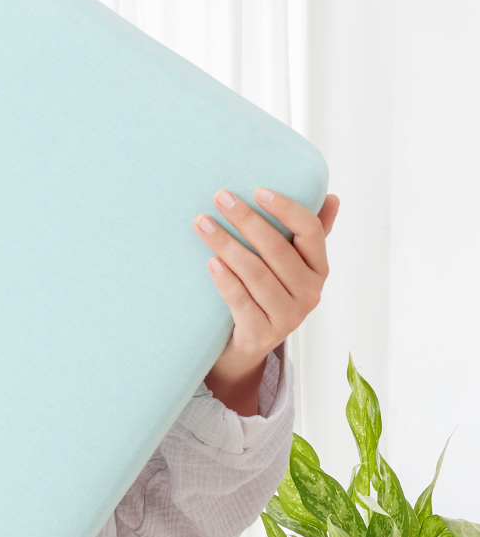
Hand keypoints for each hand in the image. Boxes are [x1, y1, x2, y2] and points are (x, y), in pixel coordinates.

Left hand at [193, 188, 340, 415]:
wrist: (247, 345)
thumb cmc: (268, 293)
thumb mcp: (291, 264)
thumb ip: (309, 233)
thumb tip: (333, 197)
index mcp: (318, 269)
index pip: (311, 231)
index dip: (286, 209)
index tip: (257, 190)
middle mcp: (309, 293)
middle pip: (277, 249)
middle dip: (246, 220)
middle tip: (220, 197)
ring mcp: (287, 317)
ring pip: (256, 273)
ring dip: (227, 245)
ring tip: (202, 223)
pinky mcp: (262, 335)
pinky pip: (242, 302)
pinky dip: (226, 281)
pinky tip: (211, 263)